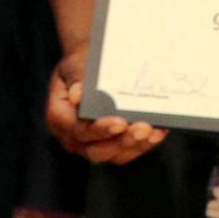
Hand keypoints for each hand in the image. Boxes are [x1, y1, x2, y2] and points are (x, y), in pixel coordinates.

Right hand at [46, 43, 165, 164]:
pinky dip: (144, 143)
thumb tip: (77, 96)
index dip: (99, 129)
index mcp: (59, 117)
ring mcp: (92, 145)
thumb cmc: (82, 62)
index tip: (119, 122)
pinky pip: (128, 151)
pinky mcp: (111, 146)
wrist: (91, 65)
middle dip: (122, 141)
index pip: (79, 130)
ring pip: (115, 155)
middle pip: (97, 150)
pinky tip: (159, 131)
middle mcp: (73, 137)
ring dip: (136, 145)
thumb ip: (76, 77)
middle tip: (143, 128)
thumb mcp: (76, 63)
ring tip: (154, 131)